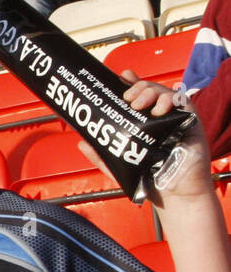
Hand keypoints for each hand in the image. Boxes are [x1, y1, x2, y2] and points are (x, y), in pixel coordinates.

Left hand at [75, 70, 210, 200]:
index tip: (119, 77)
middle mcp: (157, 117)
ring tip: (138, 104)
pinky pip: (182, 101)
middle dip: (136, 87)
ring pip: (163, 91)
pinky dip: (169, 99)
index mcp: (141, 123)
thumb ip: (100, 154)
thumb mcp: (118, 166)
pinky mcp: (190, 121)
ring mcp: (174, 118)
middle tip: (127, 98)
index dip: (128, 83)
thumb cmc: (149, 179)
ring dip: (149, 91)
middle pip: (148, 89)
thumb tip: (81, 142)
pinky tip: (158, 110)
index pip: (135, 96)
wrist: (174, 194)